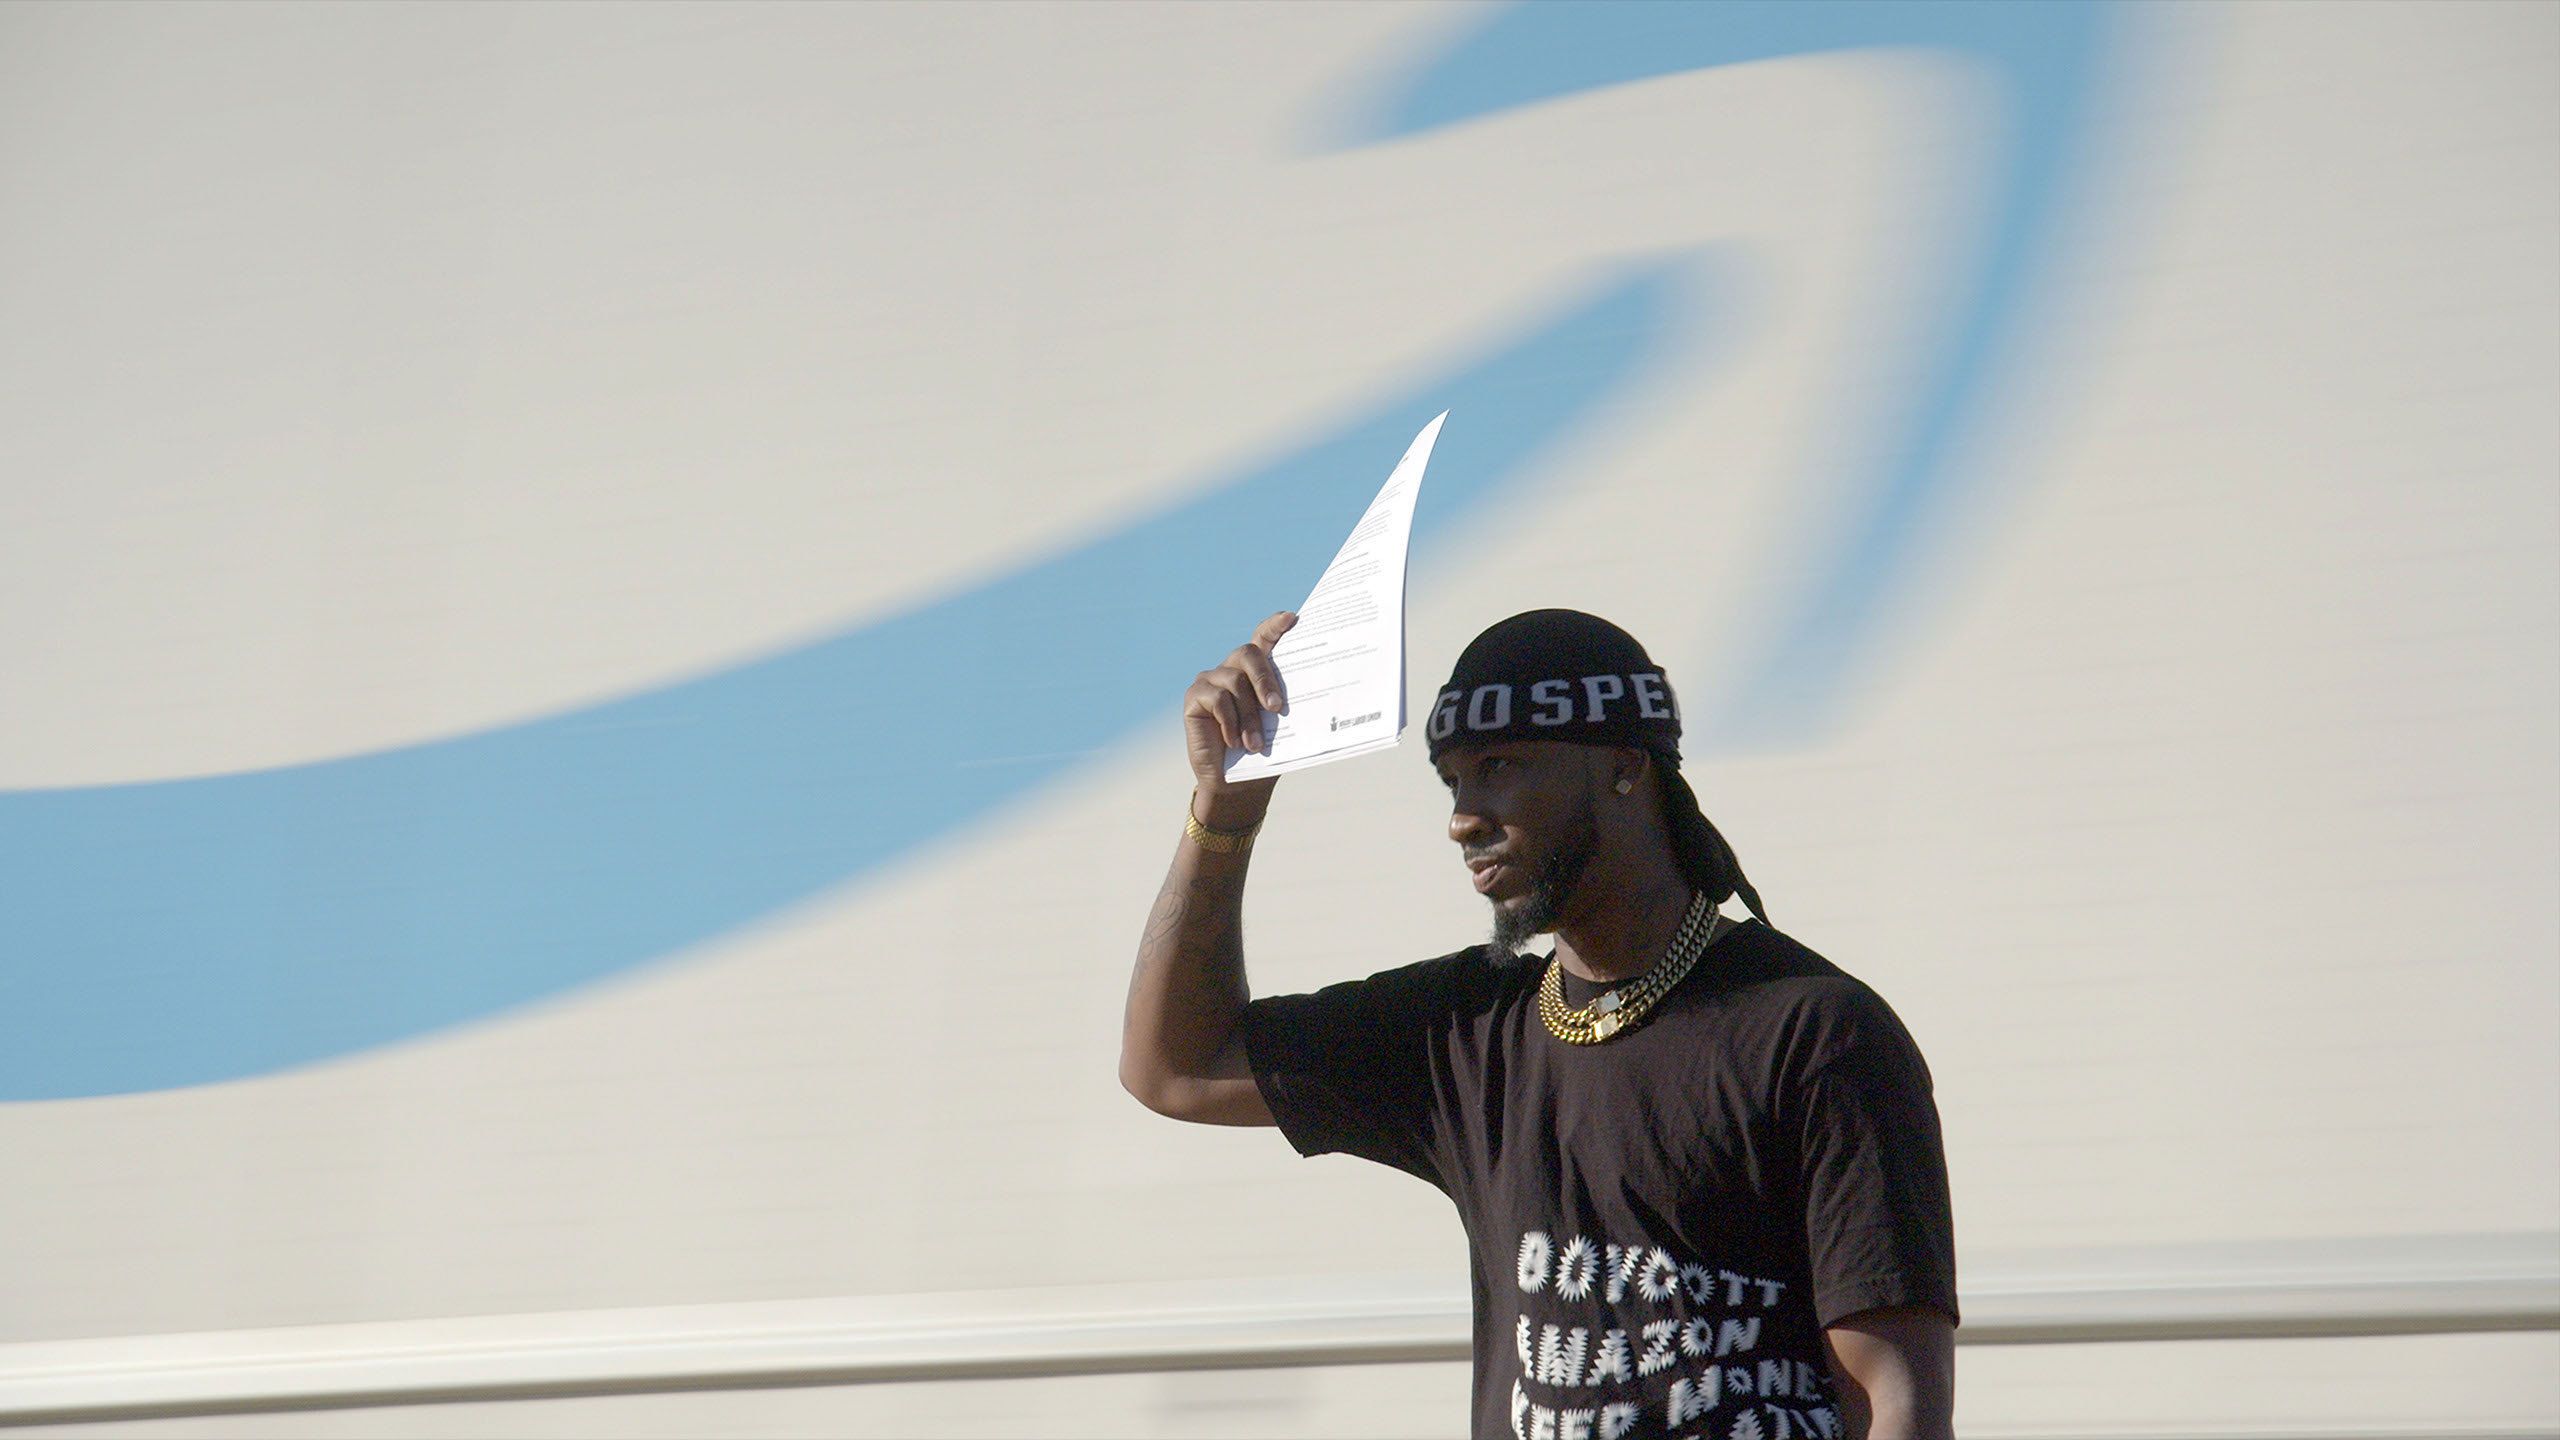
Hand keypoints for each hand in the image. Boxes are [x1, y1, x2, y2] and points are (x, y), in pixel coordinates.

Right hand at [1183, 611, 1294, 817]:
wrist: (1236, 784)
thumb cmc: (1263, 752)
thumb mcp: (1281, 726)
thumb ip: (1285, 703)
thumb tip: (1316, 689)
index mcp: (1256, 671)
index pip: (1265, 638)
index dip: (1275, 626)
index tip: (1291, 619)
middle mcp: (1232, 669)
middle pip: (1249, 653)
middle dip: (1265, 679)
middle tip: (1277, 708)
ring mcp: (1211, 680)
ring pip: (1235, 682)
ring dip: (1249, 716)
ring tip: (1255, 744)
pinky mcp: (1194, 697)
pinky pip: (1216, 699)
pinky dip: (1229, 722)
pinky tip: (1234, 742)